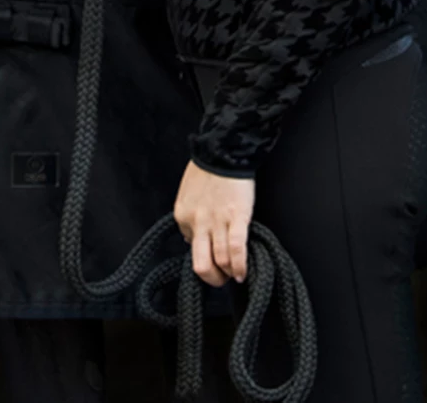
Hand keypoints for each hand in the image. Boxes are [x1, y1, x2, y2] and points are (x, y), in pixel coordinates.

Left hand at [174, 159, 255, 285]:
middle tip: (221, 278)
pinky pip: (236, 250)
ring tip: (235, 274)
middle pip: (201, 265)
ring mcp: (217, 222)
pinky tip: (243, 272)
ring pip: (220, 261)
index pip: (190, 245)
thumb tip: (194, 237)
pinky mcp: (237, 217)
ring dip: (229, 273)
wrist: (224, 147)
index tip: (212, 252)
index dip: (203, 251)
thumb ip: (190, 216)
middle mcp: (197, 224)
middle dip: (212, 278)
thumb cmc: (208, 167)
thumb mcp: (188, 193)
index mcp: (183, 216)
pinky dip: (240, 265)